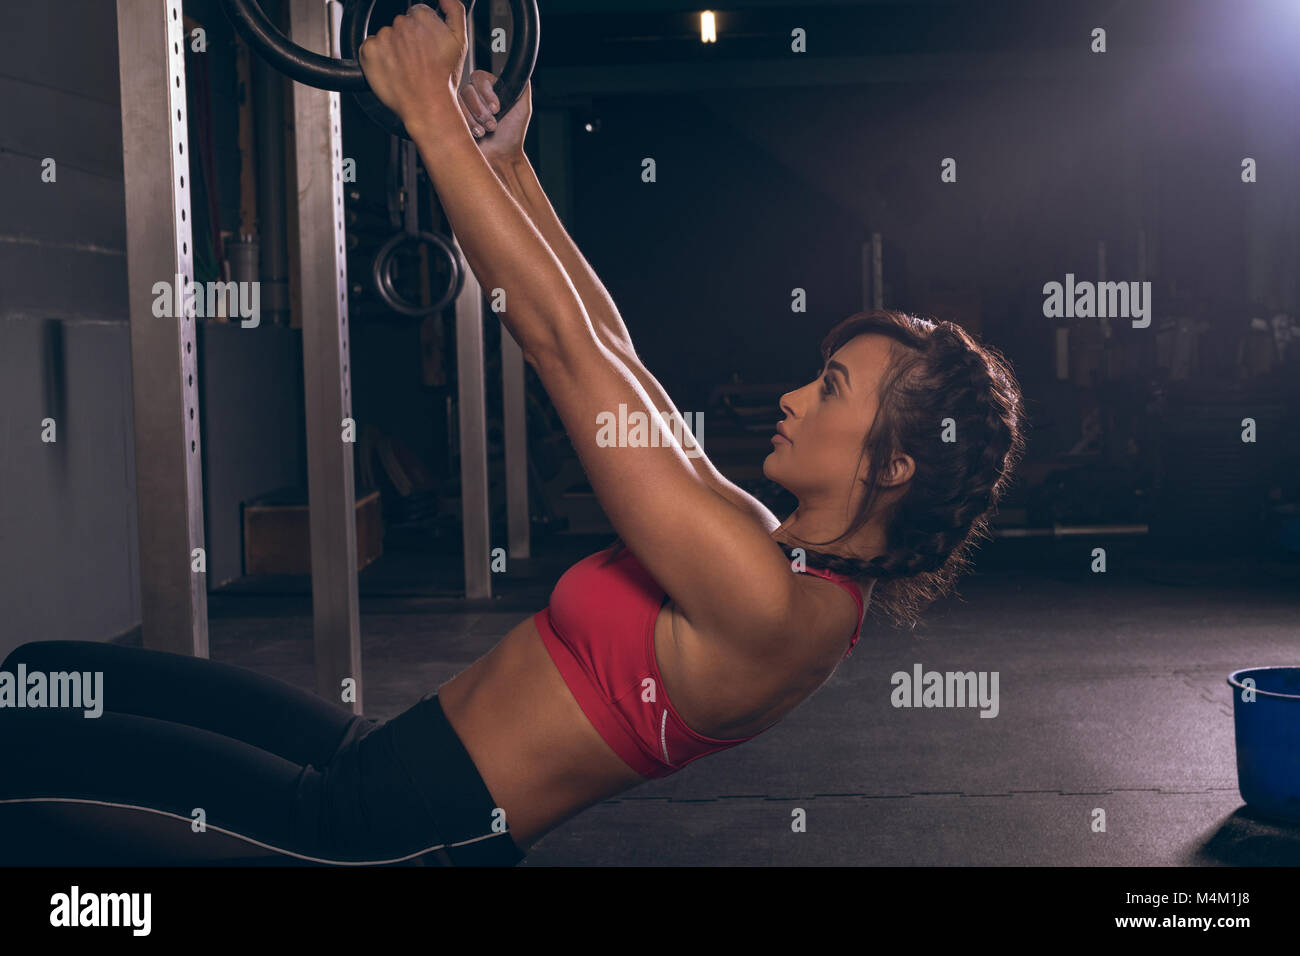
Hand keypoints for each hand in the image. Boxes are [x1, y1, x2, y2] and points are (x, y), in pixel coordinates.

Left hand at [357, 1, 466, 133]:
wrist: (427, 105)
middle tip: (416, 62)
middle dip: (406, 41)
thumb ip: (454, 11)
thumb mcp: (460, 41)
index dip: (421, 34)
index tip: (425, 49)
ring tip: (405, 69)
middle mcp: (401, 24)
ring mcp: (384, 37)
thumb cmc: (443, 78)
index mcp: (422, 17)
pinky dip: (377, 59)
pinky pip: (369, 48)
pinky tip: (391, 71)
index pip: (416, 15)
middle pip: (400, 26)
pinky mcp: (369, 51)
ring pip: (385, 37)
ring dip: (392, 50)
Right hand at [459, 69, 531, 164]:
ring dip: (474, 119)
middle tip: (492, 124)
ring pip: (459, 102)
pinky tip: (475, 134)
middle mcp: (474, 96)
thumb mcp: (523, 109)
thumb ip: (522, 88)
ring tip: (485, 131)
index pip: (479, 77)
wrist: (501, 157)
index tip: (497, 108)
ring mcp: (462, 108)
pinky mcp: (453, 120)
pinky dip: (466, 125)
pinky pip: (451, 114)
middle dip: (481, 110)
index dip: (486, 92)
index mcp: (488, 90)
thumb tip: (519, 72)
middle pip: (468, 90)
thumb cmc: (512, 136)